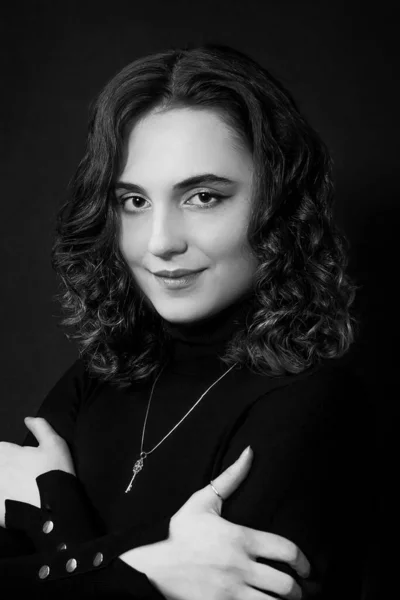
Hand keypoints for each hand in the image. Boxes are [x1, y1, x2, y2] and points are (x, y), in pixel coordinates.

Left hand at [0, 417, 75, 527]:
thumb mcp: (55, 444)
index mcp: (6, 453)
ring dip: (4, 484)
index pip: (0, 449)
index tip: (21, 462)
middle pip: (0, 466)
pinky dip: (3, 501)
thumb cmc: (55, 472)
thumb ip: (40, 427)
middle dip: (6, 469)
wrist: (55, 510)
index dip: (9, 455)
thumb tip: (27, 419)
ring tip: (17, 490)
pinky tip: (16, 504)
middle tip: (22, 477)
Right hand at [121, 446, 309, 599]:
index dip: (304, 562)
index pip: (286, 551)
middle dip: (298, 591)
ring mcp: (232, 592)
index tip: (307, 569)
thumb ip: (230, 478)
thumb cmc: (180, 533)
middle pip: (286, 585)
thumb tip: (250, 452)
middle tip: (300, 591)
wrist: (154, 568)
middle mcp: (241, 567)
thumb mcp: (203, 502)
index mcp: (241, 538)